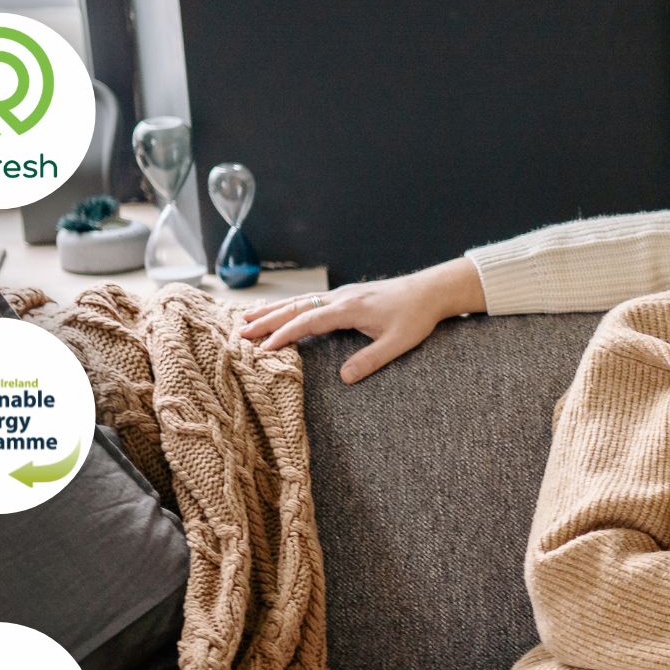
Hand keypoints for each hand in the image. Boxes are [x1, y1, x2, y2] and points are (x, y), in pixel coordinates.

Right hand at [236, 257, 482, 383]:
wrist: (430, 291)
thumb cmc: (416, 317)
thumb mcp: (398, 343)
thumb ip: (371, 360)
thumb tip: (344, 378)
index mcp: (348, 309)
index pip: (307, 322)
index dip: (284, 335)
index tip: (264, 349)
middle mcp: (339, 298)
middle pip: (295, 308)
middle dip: (266, 321)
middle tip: (239, 333)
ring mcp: (341, 294)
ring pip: (299, 301)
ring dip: (272, 311)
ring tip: (246, 320)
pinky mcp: (345, 296)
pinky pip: (309, 300)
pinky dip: (289, 306)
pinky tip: (280, 311)